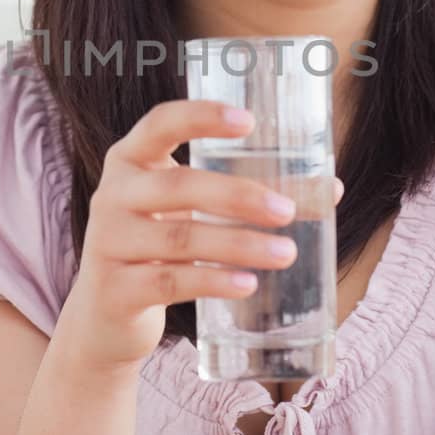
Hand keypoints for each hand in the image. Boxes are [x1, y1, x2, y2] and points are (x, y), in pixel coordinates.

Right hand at [49, 98, 341, 375]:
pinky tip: (247, 283)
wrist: (104, 316)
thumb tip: (330, 189)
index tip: (249, 121)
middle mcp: (113, 195)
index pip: (160, 124)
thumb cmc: (159, 249)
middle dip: (238, 196)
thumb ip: (245, 197)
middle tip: (286, 209)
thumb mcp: (188, 213)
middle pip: (180, 185)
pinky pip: (170, 281)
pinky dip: (214, 280)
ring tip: (285, 252)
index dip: (201, 117)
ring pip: (181, 238)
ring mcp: (108, 243)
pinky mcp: (115, 289)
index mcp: (131, 161)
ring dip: (239, 244)